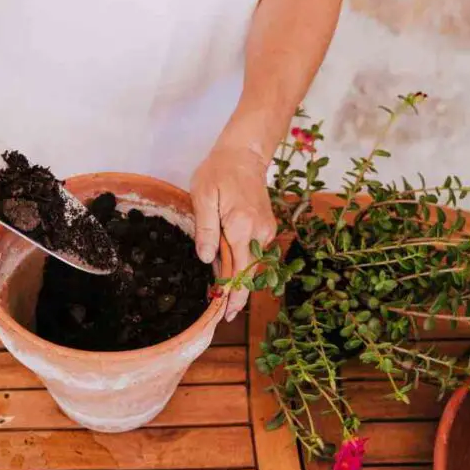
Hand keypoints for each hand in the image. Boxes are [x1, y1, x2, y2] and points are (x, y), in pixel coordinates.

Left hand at [191, 143, 277, 322]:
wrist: (244, 154)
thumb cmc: (219, 171)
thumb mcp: (203, 196)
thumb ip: (205, 229)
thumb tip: (206, 258)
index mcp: (242, 226)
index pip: (240, 270)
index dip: (234, 294)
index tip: (226, 314)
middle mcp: (259, 231)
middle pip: (251, 272)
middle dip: (238, 294)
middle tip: (223, 314)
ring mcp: (266, 230)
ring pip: (254, 264)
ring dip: (241, 280)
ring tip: (224, 297)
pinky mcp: (266, 227)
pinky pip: (255, 253)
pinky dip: (244, 265)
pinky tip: (230, 272)